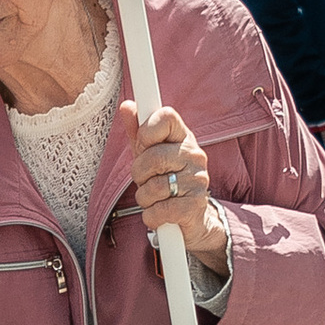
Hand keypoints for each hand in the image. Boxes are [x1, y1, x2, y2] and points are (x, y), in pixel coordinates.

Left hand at [128, 105, 230, 272]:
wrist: (192, 218)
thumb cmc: (167, 180)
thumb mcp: (150, 155)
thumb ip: (138, 132)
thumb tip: (127, 106)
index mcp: (184, 137)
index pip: (166, 117)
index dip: (146, 130)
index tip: (143, 144)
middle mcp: (195, 155)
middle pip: (152, 157)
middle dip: (139, 173)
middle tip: (145, 180)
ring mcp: (198, 181)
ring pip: (153, 187)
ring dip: (144, 198)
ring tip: (154, 198)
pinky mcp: (195, 206)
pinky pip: (160, 210)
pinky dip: (152, 216)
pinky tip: (159, 213)